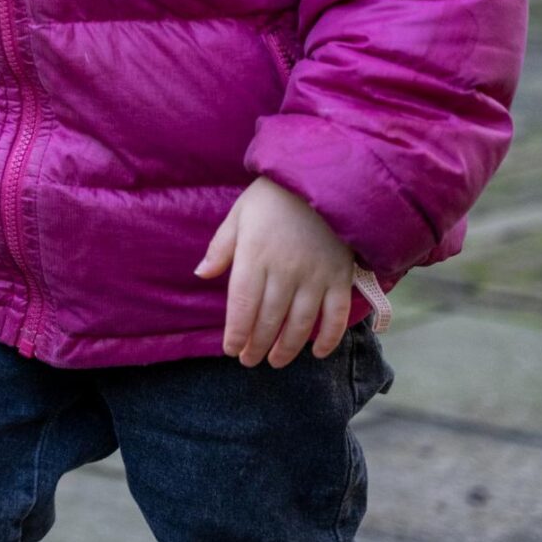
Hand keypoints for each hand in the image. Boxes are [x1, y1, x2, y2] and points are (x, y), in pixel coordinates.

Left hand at [196, 176, 355, 366]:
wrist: (324, 179)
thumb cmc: (274, 197)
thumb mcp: (239, 215)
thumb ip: (222, 247)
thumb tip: (201, 274)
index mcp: (255, 255)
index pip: (242, 304)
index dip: (237, 332)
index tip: (231, 349)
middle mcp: (285, 270)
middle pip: (269, 318)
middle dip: (257, 345)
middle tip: (249, 360)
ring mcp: (315, 276)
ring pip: (300, 323)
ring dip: (287, 347)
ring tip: (275, 361)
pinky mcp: (340, 277)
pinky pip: (336, 315)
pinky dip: (328, 338)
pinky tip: (316, 352)